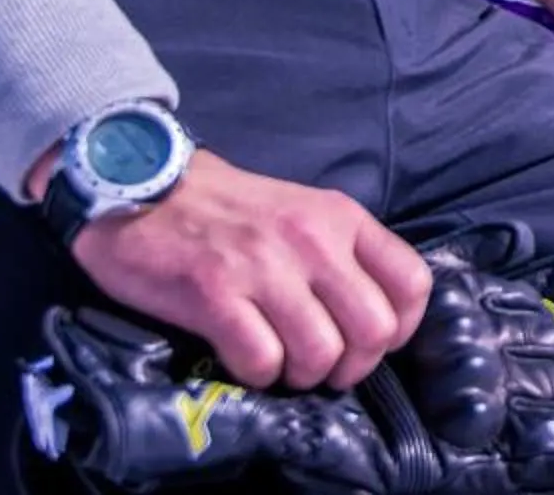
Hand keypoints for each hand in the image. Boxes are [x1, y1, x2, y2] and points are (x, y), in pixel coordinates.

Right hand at [22, 223, 553, 494]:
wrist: (138, 178)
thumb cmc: (224, 213)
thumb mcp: (301, 222)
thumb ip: (345, 265)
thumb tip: (401, 326)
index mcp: (347, 225)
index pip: (414, 299)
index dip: (401, 345)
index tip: (380, 369)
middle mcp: (321, 239)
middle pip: (376, 340)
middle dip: (348, 370)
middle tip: (308, 369)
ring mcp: (271, 264)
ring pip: (323, 356)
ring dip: (298, 375)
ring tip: (265, 361)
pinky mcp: (220, 288)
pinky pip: (263, 356)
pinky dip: (252, 369)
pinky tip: (230, 356)